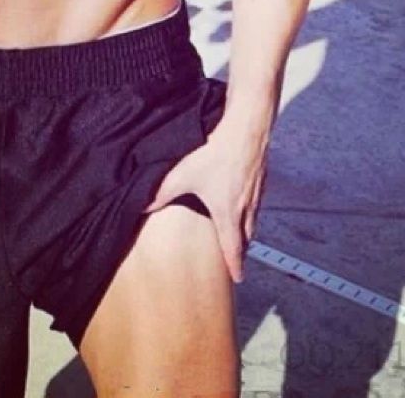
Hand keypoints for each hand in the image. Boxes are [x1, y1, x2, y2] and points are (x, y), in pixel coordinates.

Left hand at [143, 120, 268, 283]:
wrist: (247, 125)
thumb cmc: (218, 150)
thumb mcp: (183, 173)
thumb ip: (162, 192)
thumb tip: (143, 205)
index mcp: (228, 212)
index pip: (233, 247)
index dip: (235, 265)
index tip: (238, 278)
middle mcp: (246, 205)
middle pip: (247, 235)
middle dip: (242, 248)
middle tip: (237, 256)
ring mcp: (257, 190)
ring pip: (254, 217)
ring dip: (248, 228)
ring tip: (240, 231)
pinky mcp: (262, 174)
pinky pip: (257, 198)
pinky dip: (252, 206)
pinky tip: (244, 197)